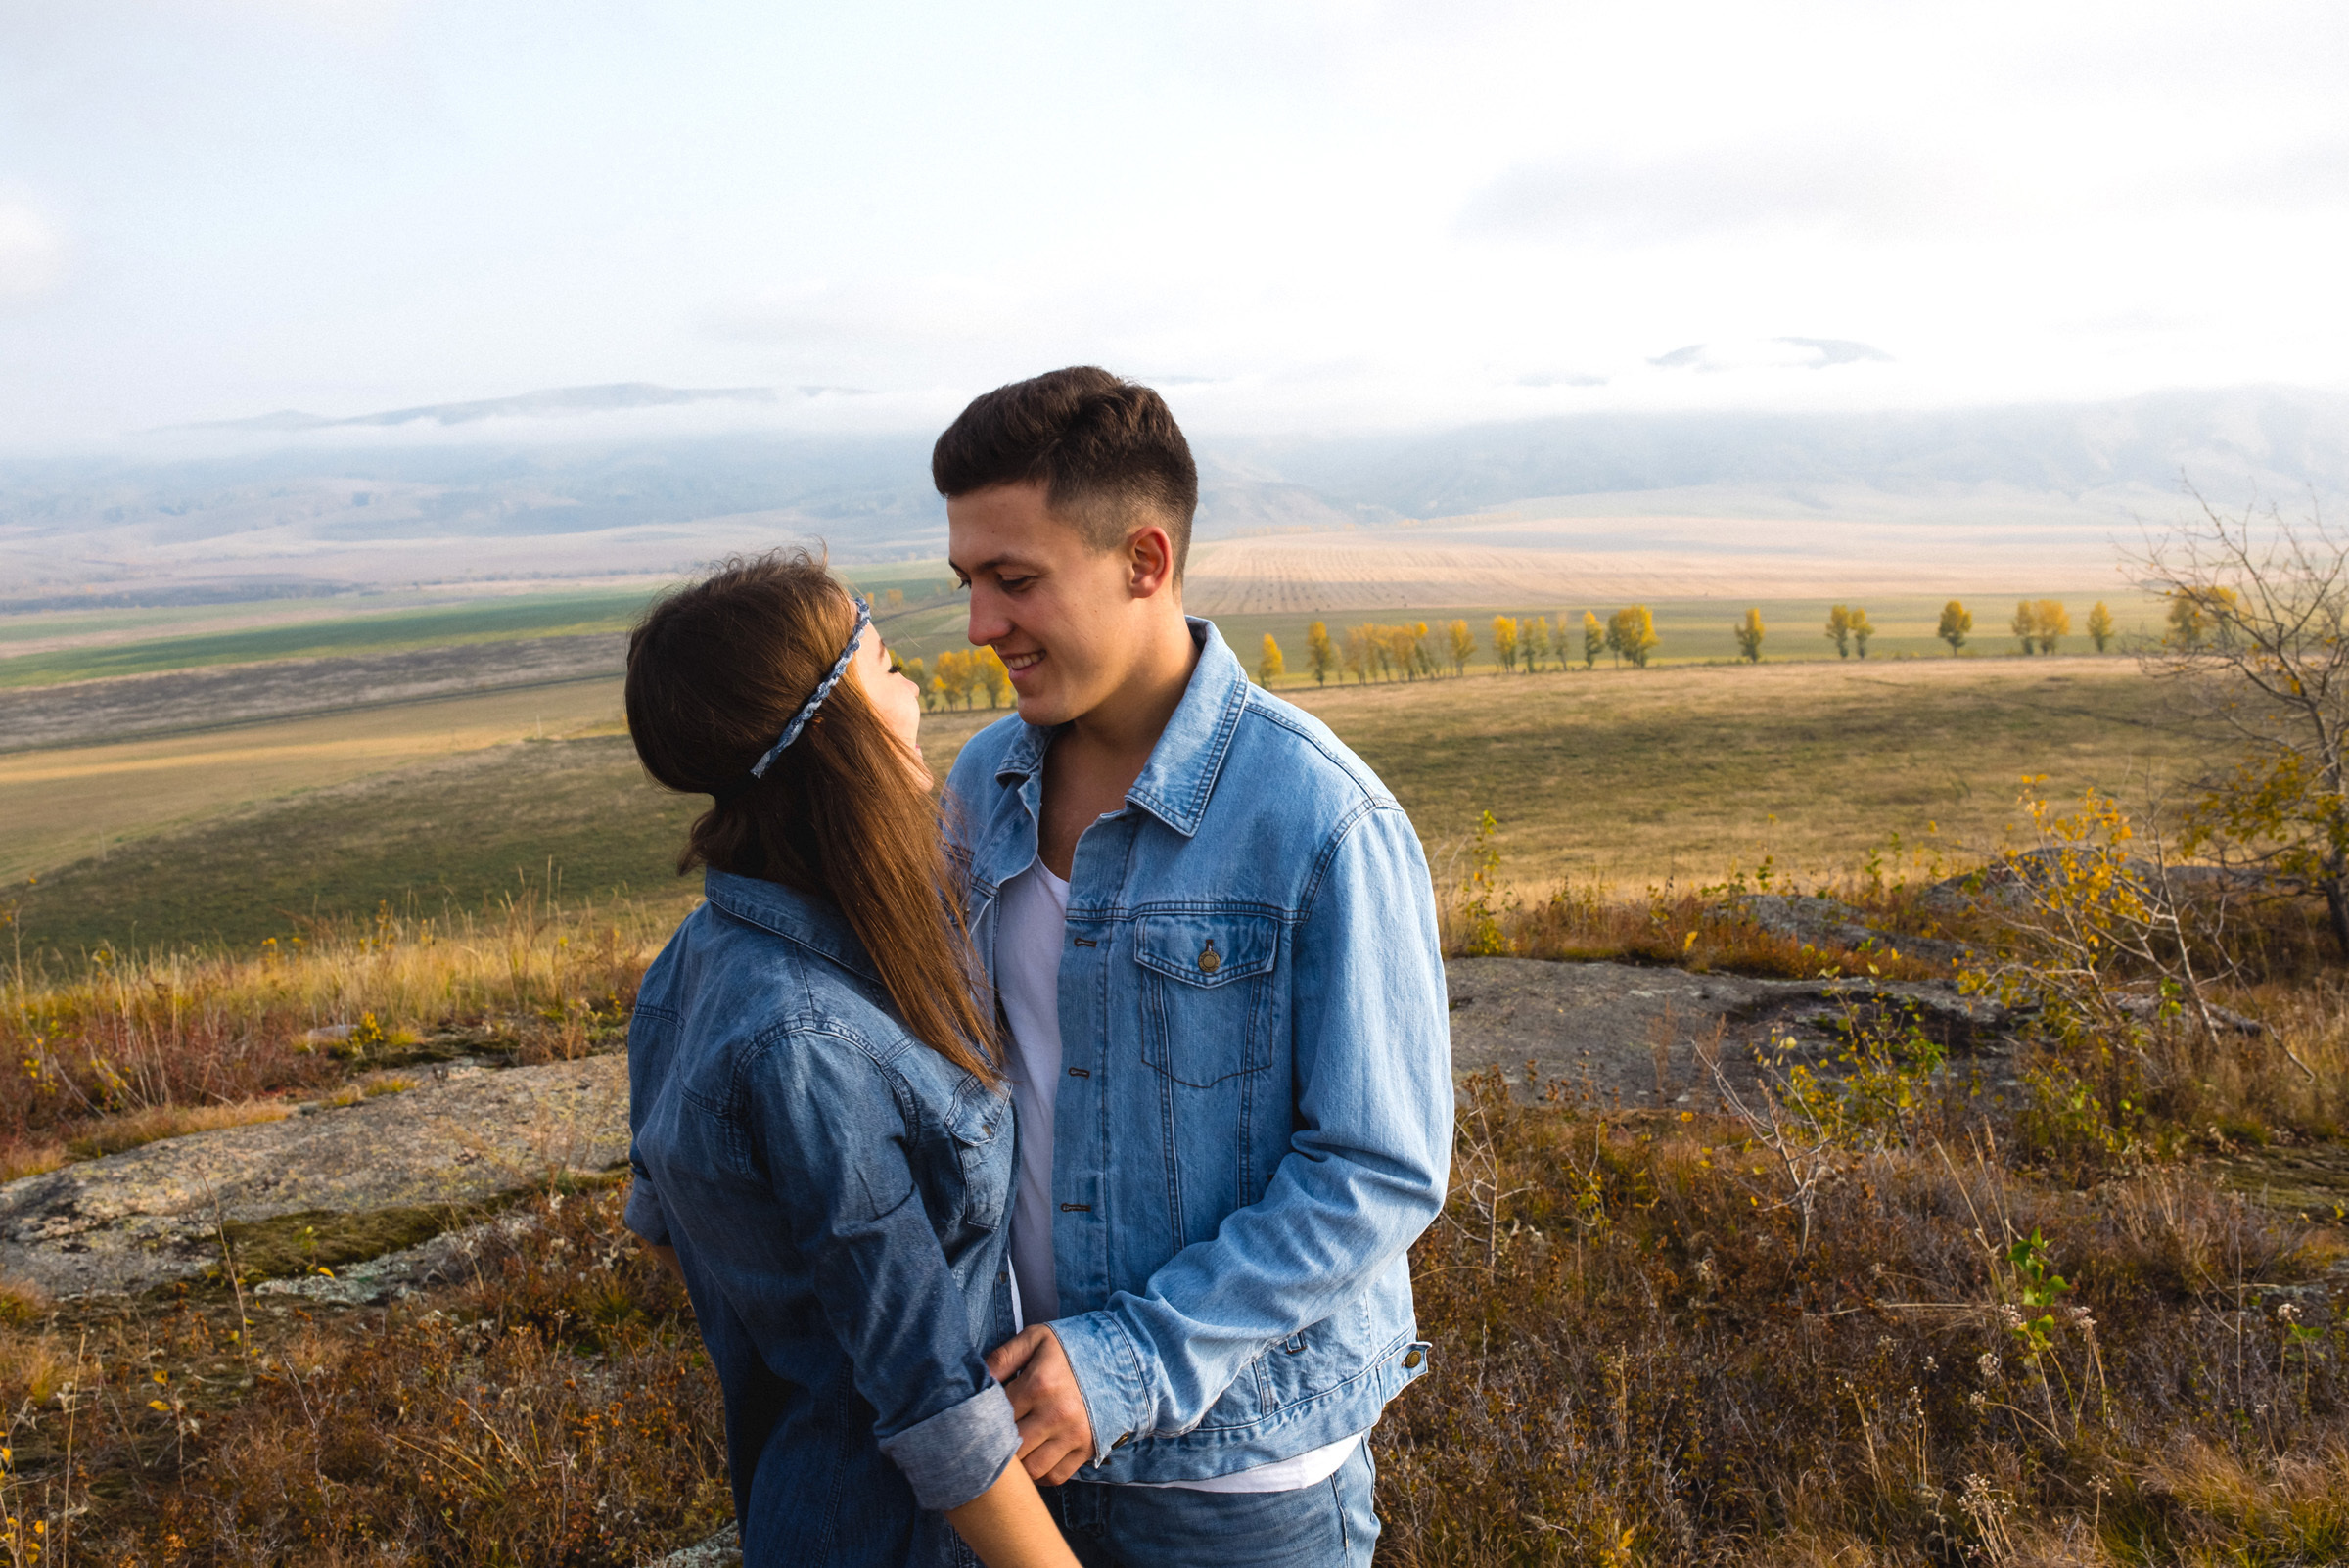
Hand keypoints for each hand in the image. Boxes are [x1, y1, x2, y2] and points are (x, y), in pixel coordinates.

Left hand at [985, 1325, 1097, 1484]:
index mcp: (1039, 1383)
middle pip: (1011, 1447)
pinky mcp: (1088, 1449)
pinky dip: (1041, 1475)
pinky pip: (1056, 1476)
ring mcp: (1074, 1434)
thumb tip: (978, 1381)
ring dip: (1019, 1465)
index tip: (982, 1416)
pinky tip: (1034, 1458)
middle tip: (993, 1438)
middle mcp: (1056, 1413)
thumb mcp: (1037, 1338)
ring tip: (1014, 1450)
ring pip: (1031, 1469)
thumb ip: (1003, 1356)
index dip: (985, 1418)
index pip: (996, 1415)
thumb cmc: (1072, 1347)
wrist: (1124, 1357)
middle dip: (999, 1444)